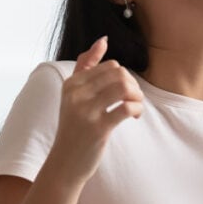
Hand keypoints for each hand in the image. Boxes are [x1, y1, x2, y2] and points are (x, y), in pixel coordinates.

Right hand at [49, 36, 143, 182]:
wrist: (65, 163)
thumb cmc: (74, 127)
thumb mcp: (73, 95)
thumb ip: (86, 66)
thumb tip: (103, 40)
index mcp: (71, 84)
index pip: (110, 66)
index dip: (124, 77)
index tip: (124, 93)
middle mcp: (76, 94)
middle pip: (119, 74)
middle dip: (133, 85)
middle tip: (133, 100)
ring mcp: (86, 111)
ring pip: (124, 87)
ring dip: (137, 96)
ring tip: (135, 106)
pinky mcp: (98, 128)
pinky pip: (127, 107)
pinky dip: (137, 109)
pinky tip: (135, 116)